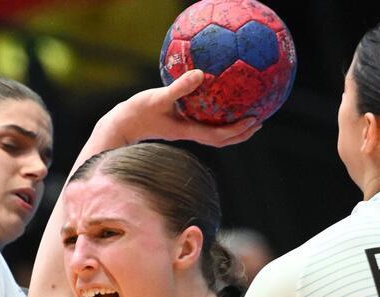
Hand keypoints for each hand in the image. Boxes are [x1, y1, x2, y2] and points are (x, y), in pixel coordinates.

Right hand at [104, 69, 261, 147]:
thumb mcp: (158, 98)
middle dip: (241, 133)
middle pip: (222, 140)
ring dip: (231, 130)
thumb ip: (179, 88)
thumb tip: (200, 74)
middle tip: (259, 121)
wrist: (120, 126)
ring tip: (246, 117)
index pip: (219, 135)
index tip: (254, 120)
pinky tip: (218, 105)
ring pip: (214, 135)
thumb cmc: (137, 112)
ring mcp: (184, 131)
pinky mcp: (178, 126)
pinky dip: (216, 120)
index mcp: (188, 130)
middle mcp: (189, 133)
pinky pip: (204, 125)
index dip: (238, 130)